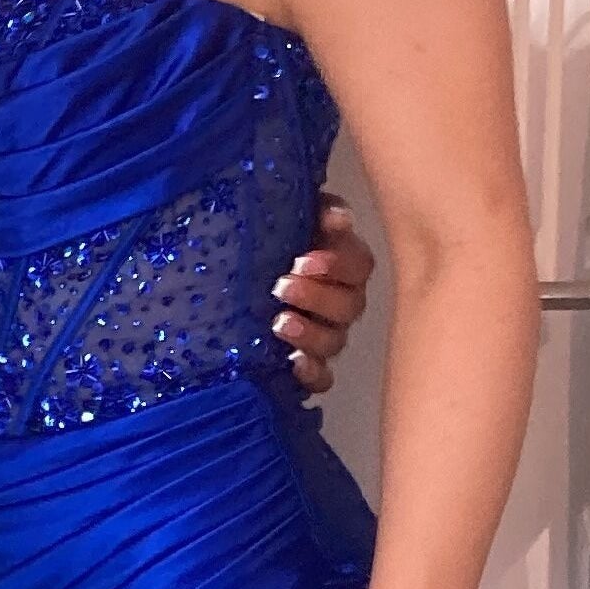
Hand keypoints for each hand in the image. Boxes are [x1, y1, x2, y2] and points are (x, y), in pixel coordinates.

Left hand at [273, 192, 376, 393]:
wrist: (231, 266)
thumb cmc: (270, 238)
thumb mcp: (289, 215)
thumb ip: (315, 211)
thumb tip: (337, 217)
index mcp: (341, 264)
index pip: (358, 265)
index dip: (338, 265)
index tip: (303, 260)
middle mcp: (339, 301)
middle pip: (349, 306)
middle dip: (317, 297)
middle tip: (281, 286)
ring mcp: (324, 333)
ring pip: (334, 342)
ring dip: (310, 335)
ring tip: (279, 323)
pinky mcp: (305, 362)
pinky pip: (321, 377)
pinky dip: (312, 374)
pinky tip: (293, 366)